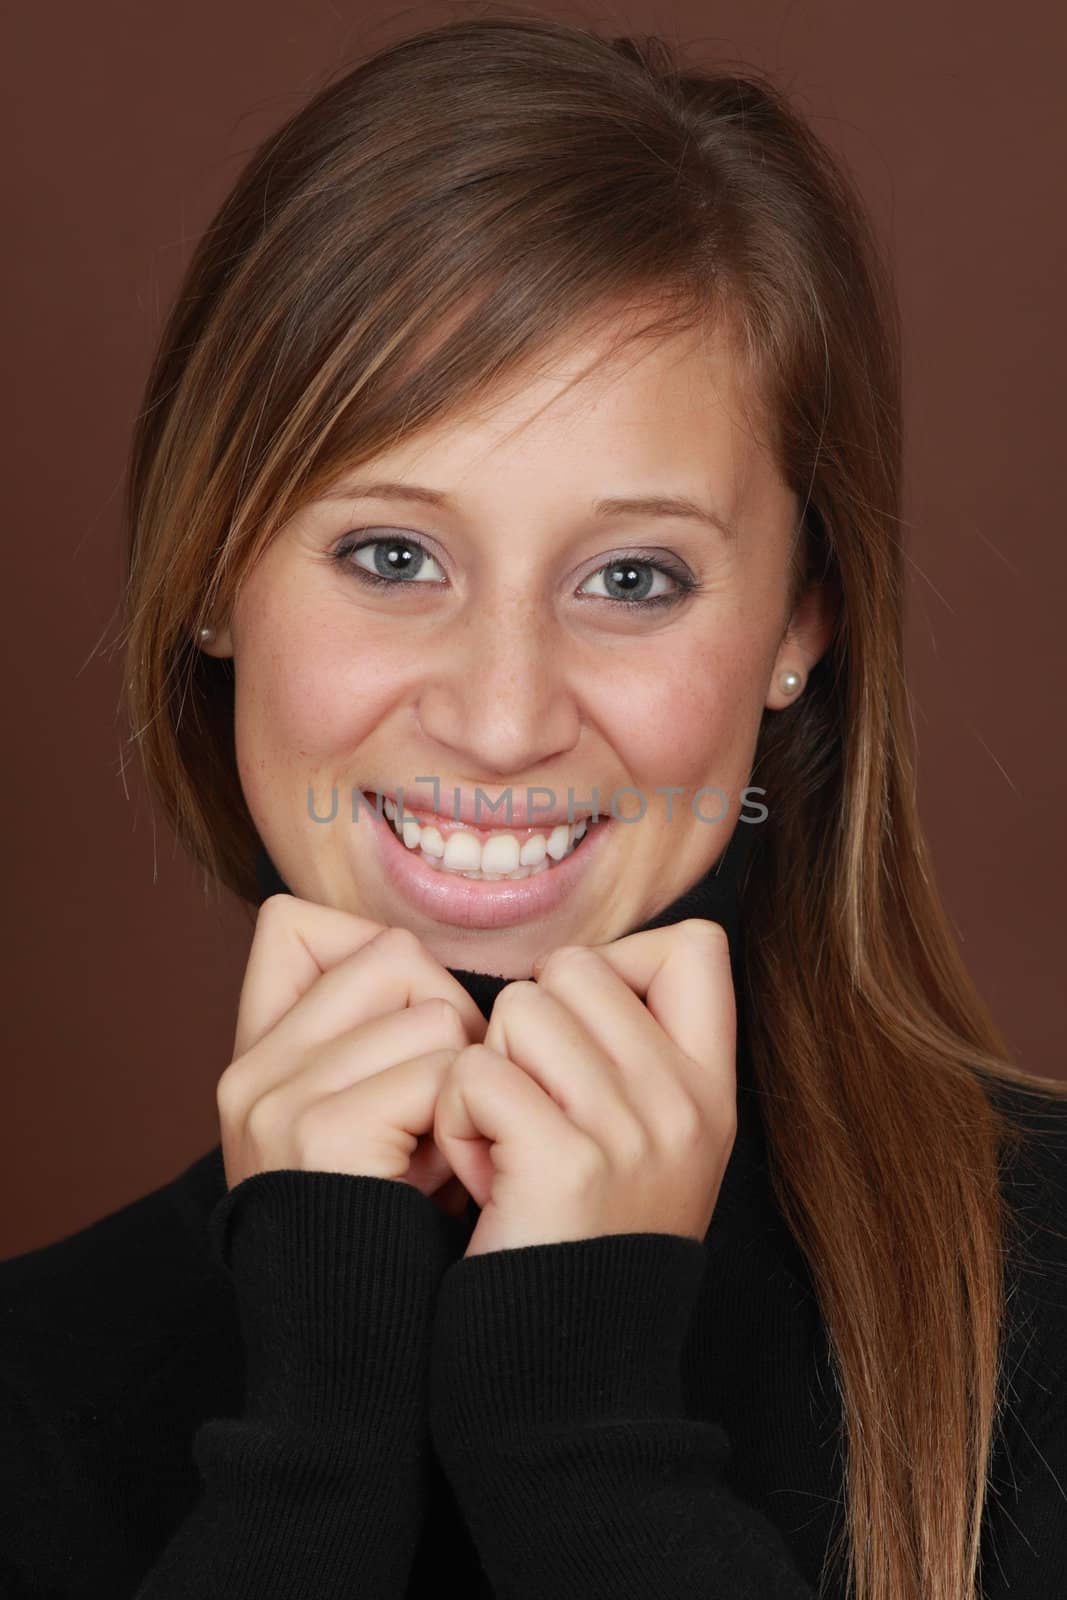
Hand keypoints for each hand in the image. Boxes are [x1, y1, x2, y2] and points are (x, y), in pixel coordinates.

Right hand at [217, 896, 485, 1214]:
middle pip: (392, 954)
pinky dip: (468, 1120)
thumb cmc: (400, 1232)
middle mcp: (251, 1071)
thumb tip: (428, 957)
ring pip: (433, 1008)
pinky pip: (442, 1069)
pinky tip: (447, 1177)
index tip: (407, 1042)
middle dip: (449, 1020)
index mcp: (255, 1060)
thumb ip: (372, 1039)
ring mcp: (277, 1099)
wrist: (365, 1360)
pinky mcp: (319, 1132)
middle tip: (448, 1110)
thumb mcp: (369, 1124)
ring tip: (446, 1149)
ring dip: (469, 1076)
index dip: (379, 965)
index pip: (297, 924)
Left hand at [432, 919, 736, 1257]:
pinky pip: (476, 1073)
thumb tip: (576, 972)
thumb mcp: (649, 1149)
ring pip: (519, 1009)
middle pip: (575, 967)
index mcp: (710, 1091)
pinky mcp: (565, 1161)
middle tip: (529, 1116)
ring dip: (485, 1074)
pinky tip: (479, 1180)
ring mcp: (632, 1130)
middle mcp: (684, 1103)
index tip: (582, 1046)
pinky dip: (454, 1122)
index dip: (618, 968)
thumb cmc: (576, 1245)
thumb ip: (635, 1059)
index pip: (695, 946)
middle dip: (527, 1030)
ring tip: (504, 1149)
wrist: (563, 1382)